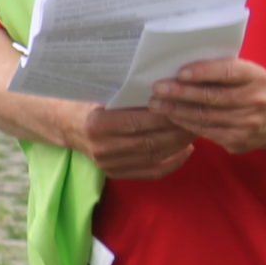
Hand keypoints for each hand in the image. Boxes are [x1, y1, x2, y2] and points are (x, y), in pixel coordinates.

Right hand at [72, 103, 194, 179]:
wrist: (67, 126)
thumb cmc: (90, 102)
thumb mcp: (104, 94)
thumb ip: (130, 95)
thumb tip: (169, 91)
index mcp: (97, 125)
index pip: (139, 121)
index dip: (166, 115)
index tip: (187, 105)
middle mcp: (102, 148)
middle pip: (150, 141)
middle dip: (179, 130)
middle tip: (198, 117)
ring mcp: (108, 163)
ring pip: (155, 156)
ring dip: (180, 144)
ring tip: (195, 130)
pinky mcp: (115, 173)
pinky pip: (151, 172)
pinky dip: (173, 163)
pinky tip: (186, 150)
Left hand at [150, 57, 265, 154]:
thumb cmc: (247, 88)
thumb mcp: (243, 74)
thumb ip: (218, 70)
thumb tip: (177, 69)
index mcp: (256, 77)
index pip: (228, 72)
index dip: (203, 72)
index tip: (180, 73)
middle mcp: (256, 100)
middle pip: (212, 97)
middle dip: (181, 93)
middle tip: (157, 88)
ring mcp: (249, 122)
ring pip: (205, 117)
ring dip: (176, 110)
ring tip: (156, 104)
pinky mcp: (239, 140)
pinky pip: (206, 131)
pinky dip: (184, 124)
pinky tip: (170, 117)